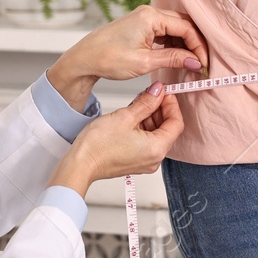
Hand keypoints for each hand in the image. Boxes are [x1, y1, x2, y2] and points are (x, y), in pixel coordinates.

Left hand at [46, 4, 206, 109]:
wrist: (84, 59)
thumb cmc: (108, 59)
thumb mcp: (145, 62)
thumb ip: (173, 60)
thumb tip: (196, 62)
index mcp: (151, 17)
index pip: (186, 28)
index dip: (198, 46)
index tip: (204, 64)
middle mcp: (149, 12)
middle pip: (182, 24)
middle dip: (194, 44)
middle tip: (202, 63)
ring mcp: (144, 18)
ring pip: (174, 28)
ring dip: (184, 44)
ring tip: (190, 63)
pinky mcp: (140, 25)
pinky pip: (164, 31)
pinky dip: (172, 44)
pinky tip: (176, 57)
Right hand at [48, 83, 184, 194]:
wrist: (80, 165)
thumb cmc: (98, 146)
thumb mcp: (125, 116)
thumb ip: (146, 103)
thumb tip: (158, 92)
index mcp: (156, 149)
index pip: (176, 123)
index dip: (172, 104)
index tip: (164, 92)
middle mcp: (154, 159)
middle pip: (168, 129)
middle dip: (160, 109)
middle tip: (150, 94)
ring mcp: (145, 162)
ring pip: (157, 134)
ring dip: (150, 117)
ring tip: (138, 103)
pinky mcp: (135, 162)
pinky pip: (147, 142)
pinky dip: (143, 127)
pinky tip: (133, 116)